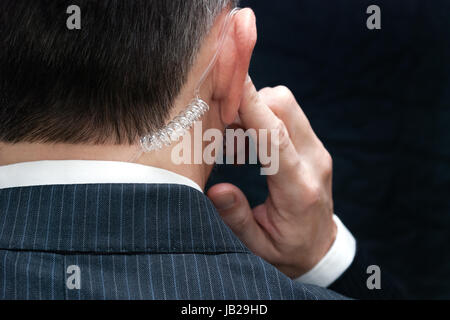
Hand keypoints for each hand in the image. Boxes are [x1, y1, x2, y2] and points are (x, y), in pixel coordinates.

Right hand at [207, 76, 336, 277]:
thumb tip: (217, 188)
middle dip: (249, 101)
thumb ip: (237, 218)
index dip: (251, 105)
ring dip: (256, 108)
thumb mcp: (258, 246)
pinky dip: (265, 114)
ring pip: (287, 104)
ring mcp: (317, 151)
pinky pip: (289, 114)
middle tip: (223, 123)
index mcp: (298, 189)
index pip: (274, 137)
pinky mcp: (313, 145)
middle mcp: (313, 162)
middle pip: (284, 106)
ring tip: (235, 138)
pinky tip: (249, 140)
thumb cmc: (287, 250)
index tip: (231, 79)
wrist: (321, 248)